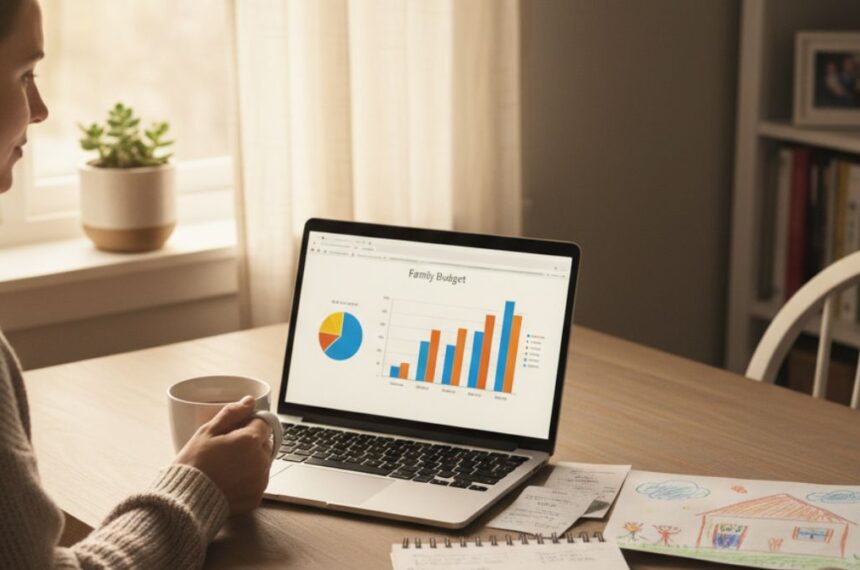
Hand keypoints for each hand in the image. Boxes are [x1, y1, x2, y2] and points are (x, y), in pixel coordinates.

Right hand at [174, 396, 273, 513]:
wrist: (185, 501)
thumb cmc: (194, 464)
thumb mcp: (208, 432)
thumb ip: (232, 413)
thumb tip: (249, 401)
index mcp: (251, 440)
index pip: (263, 423)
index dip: (249, 425)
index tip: (235, 431)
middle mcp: (261, 460)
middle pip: (265, 443)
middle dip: (251, 443)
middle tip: (227, 450)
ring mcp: (260, 481)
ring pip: (262, 463)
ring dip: (251, 462)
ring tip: (226, 468)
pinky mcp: (256, 498)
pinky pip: (257, 483)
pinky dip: (248, 481)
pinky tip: (229, 482)